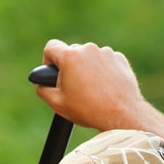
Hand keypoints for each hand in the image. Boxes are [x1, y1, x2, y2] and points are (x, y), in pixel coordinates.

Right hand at [34, 40, 153, 131]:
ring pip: (90, 57)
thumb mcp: (58, 103)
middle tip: (74, 86)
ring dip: (88, 69)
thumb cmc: (89, 110)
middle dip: (70, 66)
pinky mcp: (120, 59)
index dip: (48, 60)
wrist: (123, 115)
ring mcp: (106, 53)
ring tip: (93, 90)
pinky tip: (106, 88)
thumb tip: (40, 82)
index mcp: (70, 57)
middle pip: (71, 52)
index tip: (53, 72)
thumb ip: (42, 89)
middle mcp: (88, 49)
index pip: (51, 47)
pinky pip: (106, 61)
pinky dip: (104, 71)